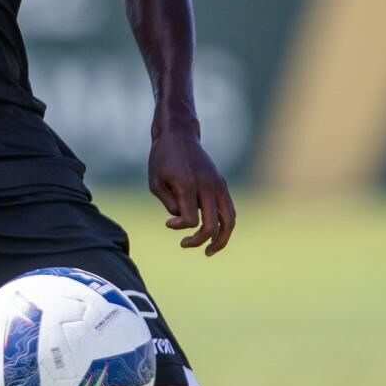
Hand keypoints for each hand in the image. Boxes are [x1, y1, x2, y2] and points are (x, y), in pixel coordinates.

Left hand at [148, 128, 235, 254]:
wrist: (179, 135)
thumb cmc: (162, 159)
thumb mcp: (156, 183)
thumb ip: (170, 205)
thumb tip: (185, 222)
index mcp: (188, 185)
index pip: (191, 219)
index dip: (179, 227)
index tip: (168, 223)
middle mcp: (207, 186)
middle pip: (214, 224)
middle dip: (200, 240)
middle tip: (184, 244)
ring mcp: (218, 185)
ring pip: (229, 219)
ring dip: (222, 239)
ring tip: (210, 251)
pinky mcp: (222, 184)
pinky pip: (229, 210)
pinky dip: (225, 225)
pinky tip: (215, 235)